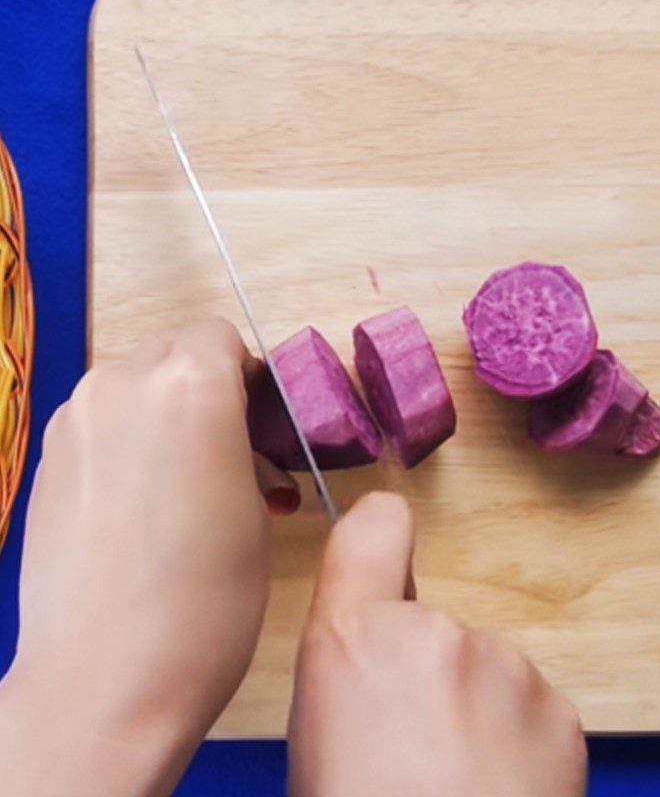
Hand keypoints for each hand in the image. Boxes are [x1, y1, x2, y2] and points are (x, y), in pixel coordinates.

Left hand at [0, 319, 297, 796]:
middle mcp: (122, 383)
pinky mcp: (45, 456)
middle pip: (174, 351)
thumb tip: (233, 428)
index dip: (248, 374)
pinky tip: (140, 503)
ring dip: (166, 414)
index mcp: (189, 386)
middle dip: (207, 388)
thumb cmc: (208, 599)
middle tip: (230, 452)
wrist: (106, 678)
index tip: (260, 423)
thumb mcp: (257, 508)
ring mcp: (74, 418)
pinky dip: (127, 440)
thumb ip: (244, 442)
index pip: (221, 335)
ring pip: (134, 385)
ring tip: (184, 485)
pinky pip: (101, 421)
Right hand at [287, 492, 586, 796]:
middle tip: (413, 750)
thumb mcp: (320, 739)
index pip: (374, 528)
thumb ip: (352, 666)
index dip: (381, 533)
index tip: (388, 545)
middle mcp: (432, 631)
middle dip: (425, 668)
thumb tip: (381, 645)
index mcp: (351, 641)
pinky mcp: (560, 705)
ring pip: (481, 668)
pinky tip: (500, 794)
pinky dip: (515, 738)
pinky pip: (526, 704)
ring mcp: (504, 665)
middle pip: (430, 622)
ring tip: (459, 786)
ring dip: (473, 707)